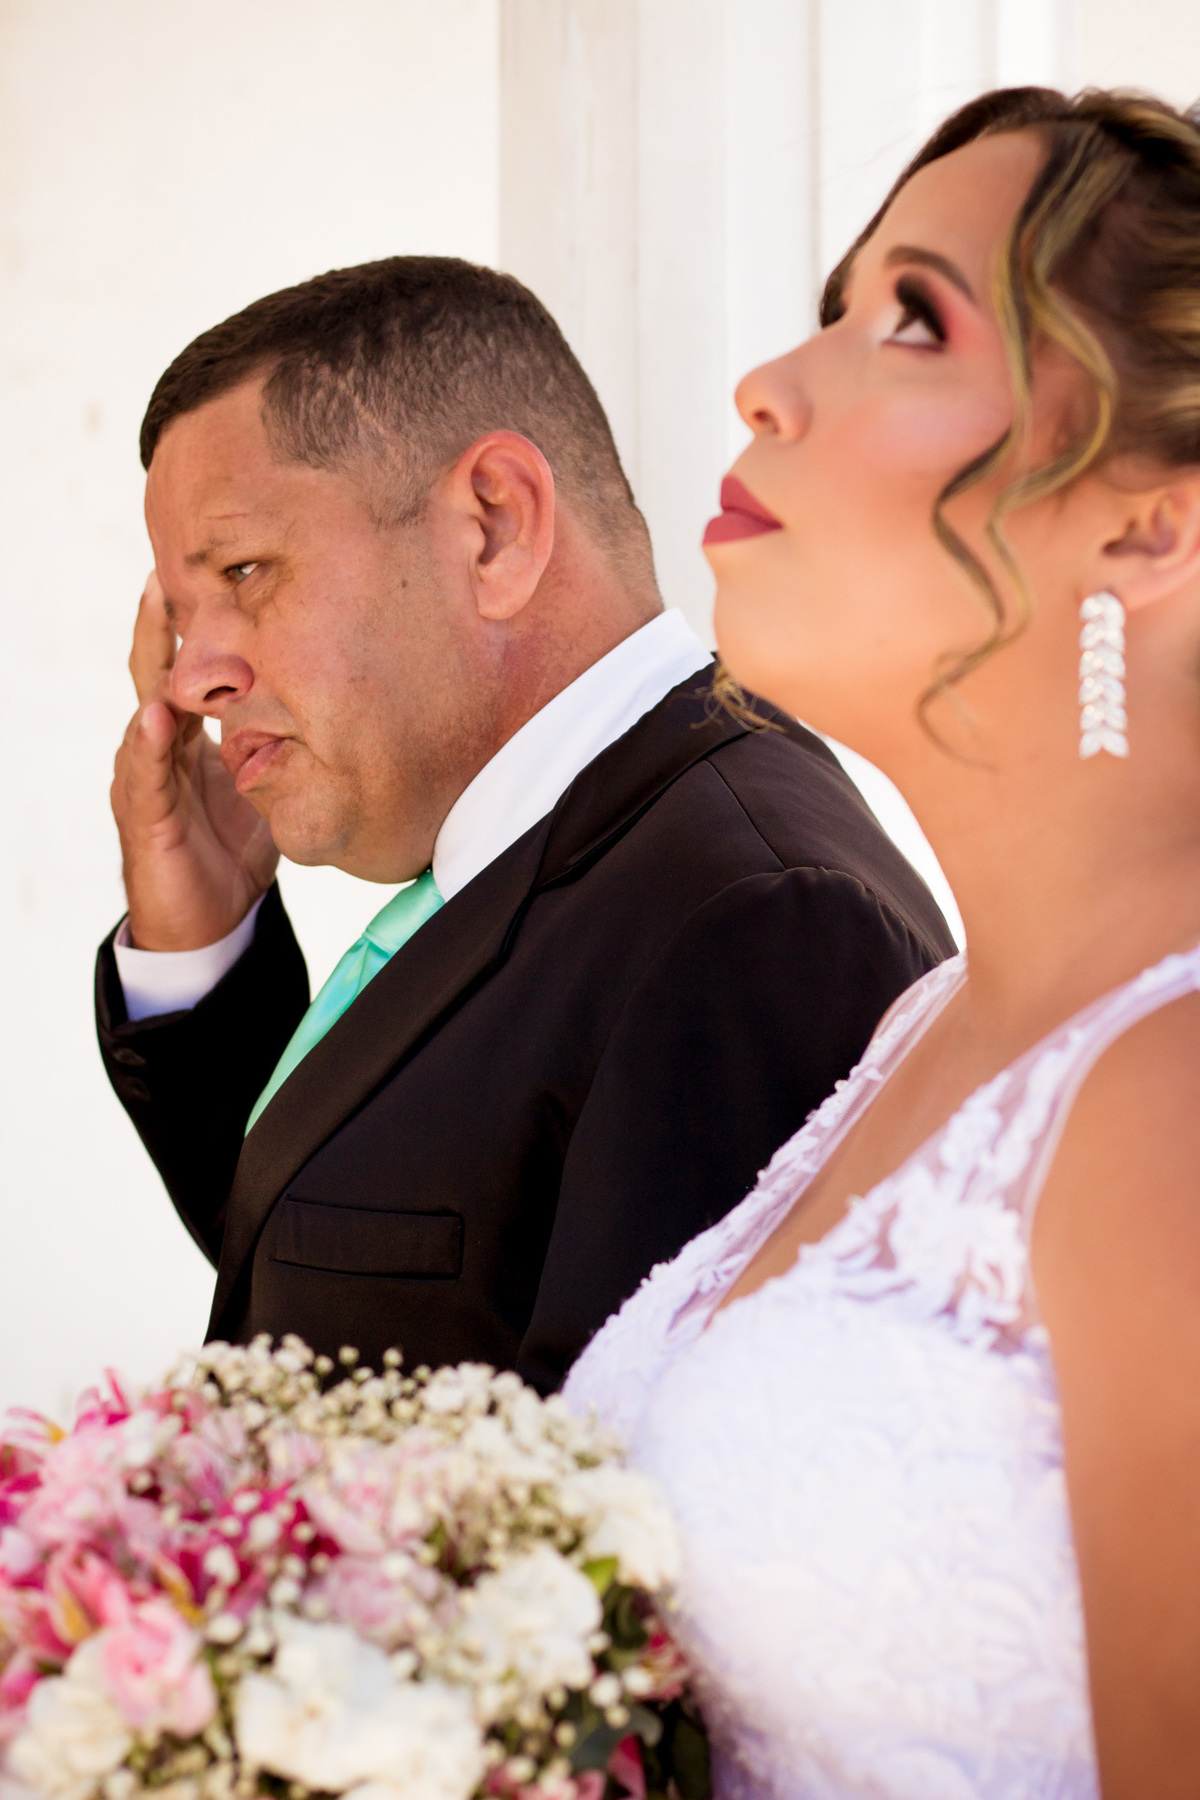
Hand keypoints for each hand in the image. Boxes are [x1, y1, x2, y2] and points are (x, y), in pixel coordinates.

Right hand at [111, 572, 279, 949]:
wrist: (208, 923)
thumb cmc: (234, 850)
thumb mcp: (269, 785)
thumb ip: (286, 745)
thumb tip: (342, 707)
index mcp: (191, 735)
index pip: (190, 666)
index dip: (197, 622)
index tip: (214, 570)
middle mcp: (163, 746)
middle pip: (157, 669)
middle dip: (164, 619)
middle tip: (172, 567)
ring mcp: (147, 777)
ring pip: (145, 706)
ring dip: (151, 660)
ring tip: (157, 612)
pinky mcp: (145, 817)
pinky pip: (145, 775)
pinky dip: (149, 745)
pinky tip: (156, 717)